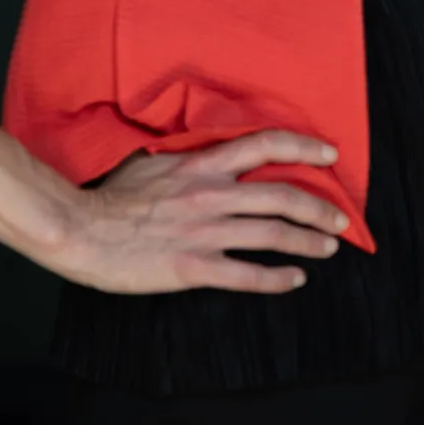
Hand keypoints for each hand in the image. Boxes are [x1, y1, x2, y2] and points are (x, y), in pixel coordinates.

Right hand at [45, 130, 348, 293]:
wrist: (79, 230)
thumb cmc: (114, 197)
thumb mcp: (157, 160)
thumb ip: (193, 156)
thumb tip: (214, 149)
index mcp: (204, 165)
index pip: (266, 144)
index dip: (304, 146)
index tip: (330, 153)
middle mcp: (212, 195)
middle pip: (282, 195)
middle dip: (320, 207)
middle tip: (343, 217)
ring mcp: (204, 232)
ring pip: (272, 234)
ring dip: (307, 241)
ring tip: (328, 246)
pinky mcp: (191, 267)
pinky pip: (245, 274)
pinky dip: (276, 278)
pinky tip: (294, 280)